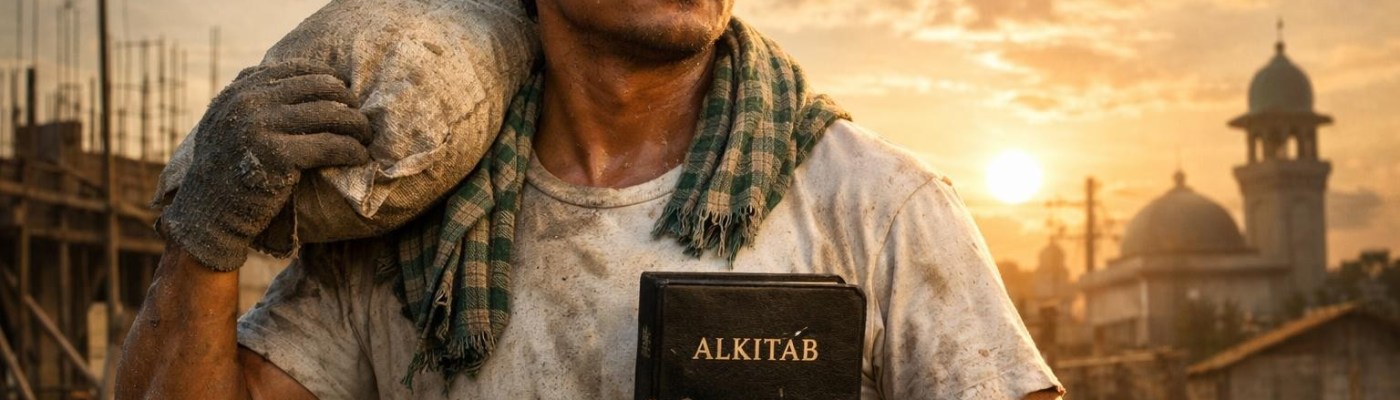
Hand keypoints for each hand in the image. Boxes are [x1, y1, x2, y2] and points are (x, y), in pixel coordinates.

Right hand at [159, 60, 371, 270]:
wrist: (206, 214)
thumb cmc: (225, 171)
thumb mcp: (227, 122)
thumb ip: (254, 99)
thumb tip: (297, 79)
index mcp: (241, 90)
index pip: (299, 70)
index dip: (330, 80)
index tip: (345, 97)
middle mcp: (249, 101)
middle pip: (320, 88)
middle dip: (348, 102)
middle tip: (360, 120)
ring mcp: (261, 126)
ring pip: (330, 114)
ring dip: (356, 126)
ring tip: (366, 137)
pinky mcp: (277, 155)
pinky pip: (330, 145)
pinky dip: (351, 150)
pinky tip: (359, 156)